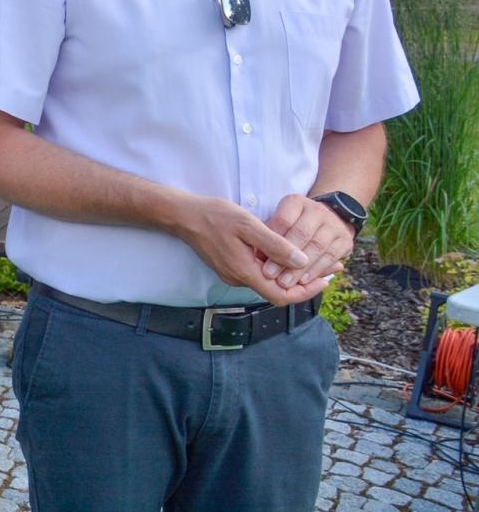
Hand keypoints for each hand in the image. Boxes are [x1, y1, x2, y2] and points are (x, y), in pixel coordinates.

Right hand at [173, 193, 326, 306]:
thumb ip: (275, 245)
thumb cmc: (215, 216)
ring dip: (291, 273)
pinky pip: (257, 272)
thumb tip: (302, 262)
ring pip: (268, 281)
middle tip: (330, 265)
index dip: (307, 291)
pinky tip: (285, 252)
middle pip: (278, 290)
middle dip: (306, 281)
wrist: (182, 215)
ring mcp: (232, 274)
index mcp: (245, 272)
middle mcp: (239, 279)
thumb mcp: (248, 225)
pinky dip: (276, 266)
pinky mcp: (229, 266)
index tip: (326, 279)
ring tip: (314, 257)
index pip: (282, 296)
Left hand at [263, 194, 354, 288]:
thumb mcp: (277, 224)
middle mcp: (317, 210)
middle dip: (284, 257)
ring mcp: (334, 224)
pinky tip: (305, 281)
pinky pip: (331, 256)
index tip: (261, 260)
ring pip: (317, 247)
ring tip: (285, 282)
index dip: (272, 242)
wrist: (326, 222)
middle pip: (301, 234)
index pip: (283, 221)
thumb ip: (268, 237)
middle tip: (270, 275)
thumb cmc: (291, 227)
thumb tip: (259, 257)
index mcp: (296, 202)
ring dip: (300, 268)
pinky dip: (317, 270)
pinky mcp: (346, 239)